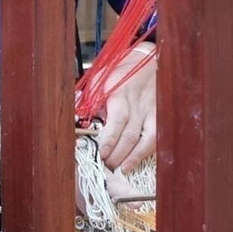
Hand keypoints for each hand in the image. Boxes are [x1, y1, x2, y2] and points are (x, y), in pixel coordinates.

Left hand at [97, 44, 156, 171]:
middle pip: (130, 134)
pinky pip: (155, 138)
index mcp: (120, 92)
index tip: (102, 153)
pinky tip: (134, 162)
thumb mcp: (98, 80)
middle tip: (105, 165)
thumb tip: (72, 117)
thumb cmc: (118, 73)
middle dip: (117, 154)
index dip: (110, 139)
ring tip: (120, 168)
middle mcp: (138, 103)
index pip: (118, 119)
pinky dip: (146, 152)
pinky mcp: (160, 116)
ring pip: (145, 139)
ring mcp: (151, 110)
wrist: (145, 62)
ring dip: (132, 157)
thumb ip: (86, 99)